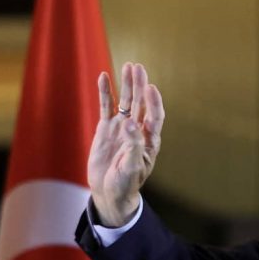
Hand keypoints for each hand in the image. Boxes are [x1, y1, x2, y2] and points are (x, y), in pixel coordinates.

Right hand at [87, 62, 164, 226]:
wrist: (109, 192)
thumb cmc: (125, 184)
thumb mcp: (131, 168)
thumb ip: (133, 145)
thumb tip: (132, 123)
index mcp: (148, 140)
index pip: (154, 116)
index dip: (154, 102)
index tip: (151, 88)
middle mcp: (137, 130)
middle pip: (140, 103)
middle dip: (140, 86)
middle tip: (138, 68)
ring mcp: (121, 128)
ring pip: (125, 102)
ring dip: (127, 85)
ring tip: (128, 66)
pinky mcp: (106, 129)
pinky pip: (106, 107)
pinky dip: (105, 93)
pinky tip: (104, 77)